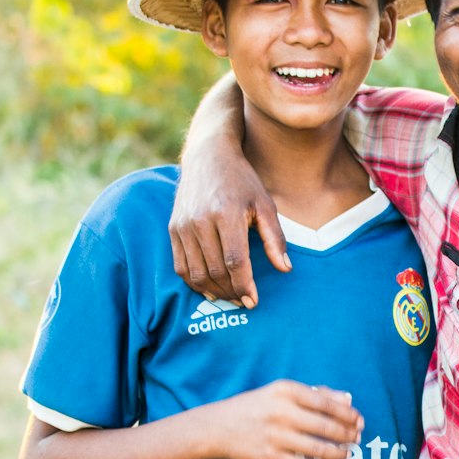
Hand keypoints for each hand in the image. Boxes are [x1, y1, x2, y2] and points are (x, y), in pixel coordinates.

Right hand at [170, 143, 289, 307]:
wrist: (208, 156)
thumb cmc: (242, 181)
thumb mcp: (265, 204)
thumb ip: (274, 238)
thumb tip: (285, 269)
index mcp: (226, 213)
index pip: (234, 261)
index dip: (245, 285)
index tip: (254, 301)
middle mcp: (200, 220)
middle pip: (215, 271)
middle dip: (232, 292)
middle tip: (245, 302)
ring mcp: (183, 225)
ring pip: (196, 273)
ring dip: (214, 291)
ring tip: (230, 297)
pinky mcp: (173, 228)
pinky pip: (180, 266)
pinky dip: (194, 283)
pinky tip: (210, 288)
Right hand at [209, 381, 361, 458]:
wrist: (216, 427)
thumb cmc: (255, 407)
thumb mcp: (281, 392)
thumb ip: (316, 393)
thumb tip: (348, 400)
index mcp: (286, 391)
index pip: (327, 403)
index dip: (348, 414)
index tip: (359, 421)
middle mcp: (281, 412)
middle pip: (327, 427)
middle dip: (348, 435)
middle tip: (357, 439)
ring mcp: (275, 436)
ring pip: (319, 448)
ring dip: (338, 454)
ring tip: (347, 454)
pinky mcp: (269, 457)